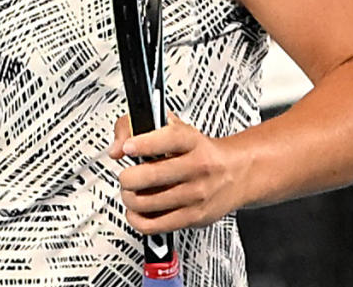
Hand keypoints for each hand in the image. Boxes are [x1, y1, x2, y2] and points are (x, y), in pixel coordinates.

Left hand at [109, 112, 242, 233]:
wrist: (236, 173)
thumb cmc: (200, 151)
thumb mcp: (176, 128)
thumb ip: (139, 127)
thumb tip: (117, 148)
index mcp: (192, 141)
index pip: (169, 139)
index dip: (144, 143)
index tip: (128, 148)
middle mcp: (198, 167)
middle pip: (152, 175)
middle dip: (128, 177)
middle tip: (127, 176)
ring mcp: (196, 194)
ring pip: (147, 201)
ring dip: (129, 197)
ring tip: (131, 192)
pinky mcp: (193, 217)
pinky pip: (155, 224)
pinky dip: (136, 218)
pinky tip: (136, 210)